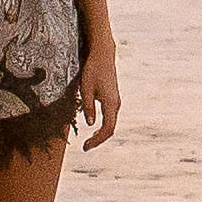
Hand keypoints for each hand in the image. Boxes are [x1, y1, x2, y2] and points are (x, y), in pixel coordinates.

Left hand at [76, 35, 121, 152]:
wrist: (103, 54)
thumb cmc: (93, 70)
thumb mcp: (86, 89)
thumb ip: (88, 107)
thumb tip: (90, 124)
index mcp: (110, 103)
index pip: (107, 129)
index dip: (97, 140)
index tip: (85, 146)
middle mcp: (116, 104)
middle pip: (110, 128)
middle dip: (98, 139)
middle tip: (85, 146)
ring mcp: (115, 101)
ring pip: (110, 122)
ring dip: (100, 133)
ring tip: (89, 139)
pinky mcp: (112, 98)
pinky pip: (109, 116)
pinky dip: (102, 124)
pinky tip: (93, 126)